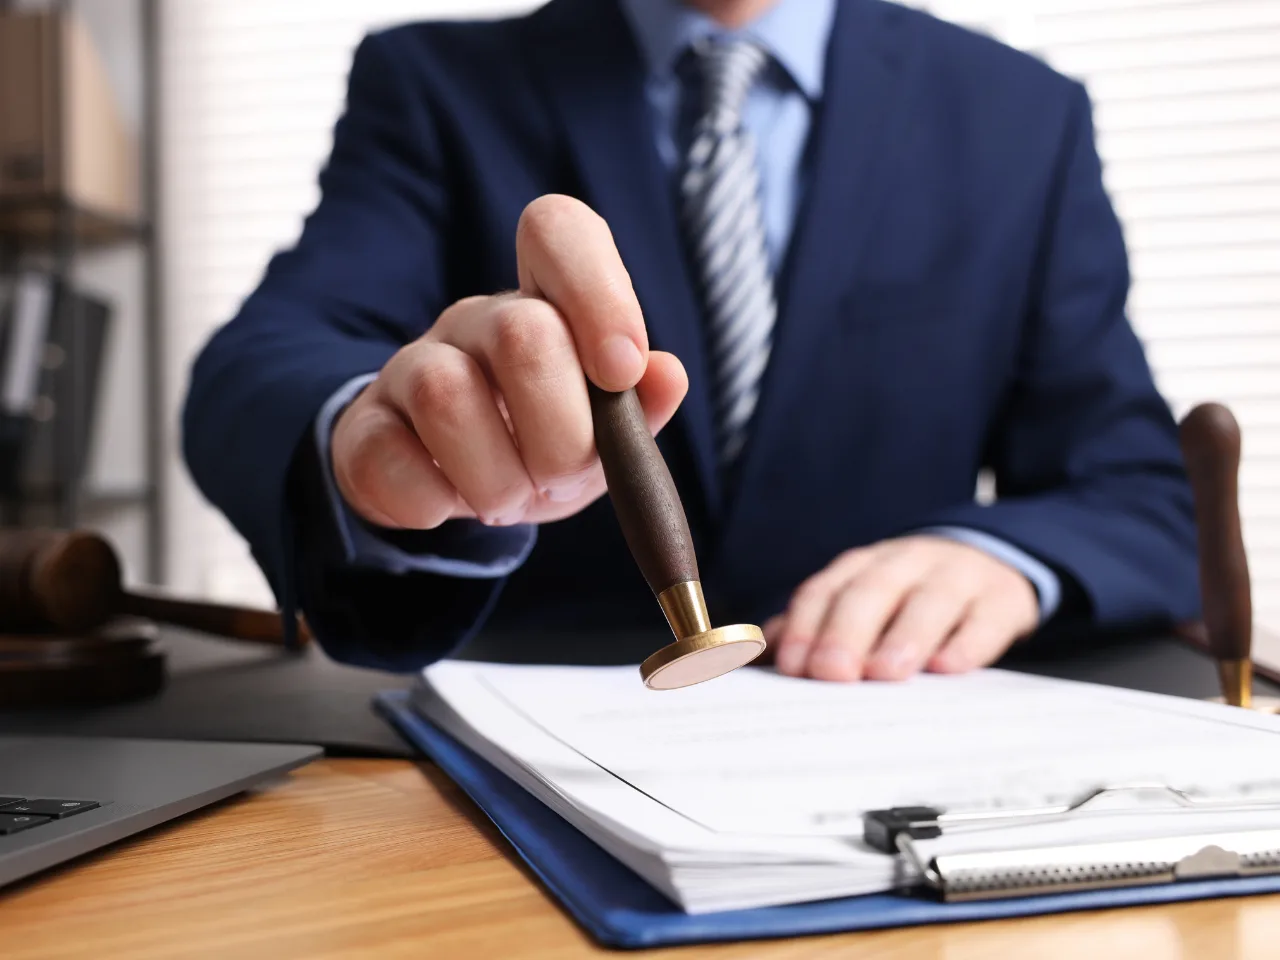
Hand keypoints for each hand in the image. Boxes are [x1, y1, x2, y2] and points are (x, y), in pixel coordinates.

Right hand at [331, 195, 687, 529]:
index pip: (557, 230)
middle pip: (521, 334)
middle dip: (561, 433)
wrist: (453, 492)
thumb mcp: (604, 433)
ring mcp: (409, 367)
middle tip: (561, 476)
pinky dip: (434, 500)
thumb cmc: (542, 446)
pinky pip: (389, 457)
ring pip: (445, 395)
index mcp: (543, 303)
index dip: (597, 291)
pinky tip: (449, 502)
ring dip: (497, 476)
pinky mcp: (364, 428)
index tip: (621, 370)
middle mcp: (474, 321)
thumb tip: (666, 375)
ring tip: (510, 499)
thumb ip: (641, 405)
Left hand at [765, 536, 1038, 681]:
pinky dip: (968, 642)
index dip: (806, 626)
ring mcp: (957, 577)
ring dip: (905, 636)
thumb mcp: (864, 601)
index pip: (826, 591)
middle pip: (872, 592)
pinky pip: (985, 618)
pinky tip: (950, 667)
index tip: (793, 666)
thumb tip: (765, 655)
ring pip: (930, 600)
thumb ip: (815, 626)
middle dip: (847, 632)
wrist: (993, 563)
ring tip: (886, 672)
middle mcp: (906, 564)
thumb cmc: (911, 597)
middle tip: (832, 672)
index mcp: (864, 567)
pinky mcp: (1002, 599)